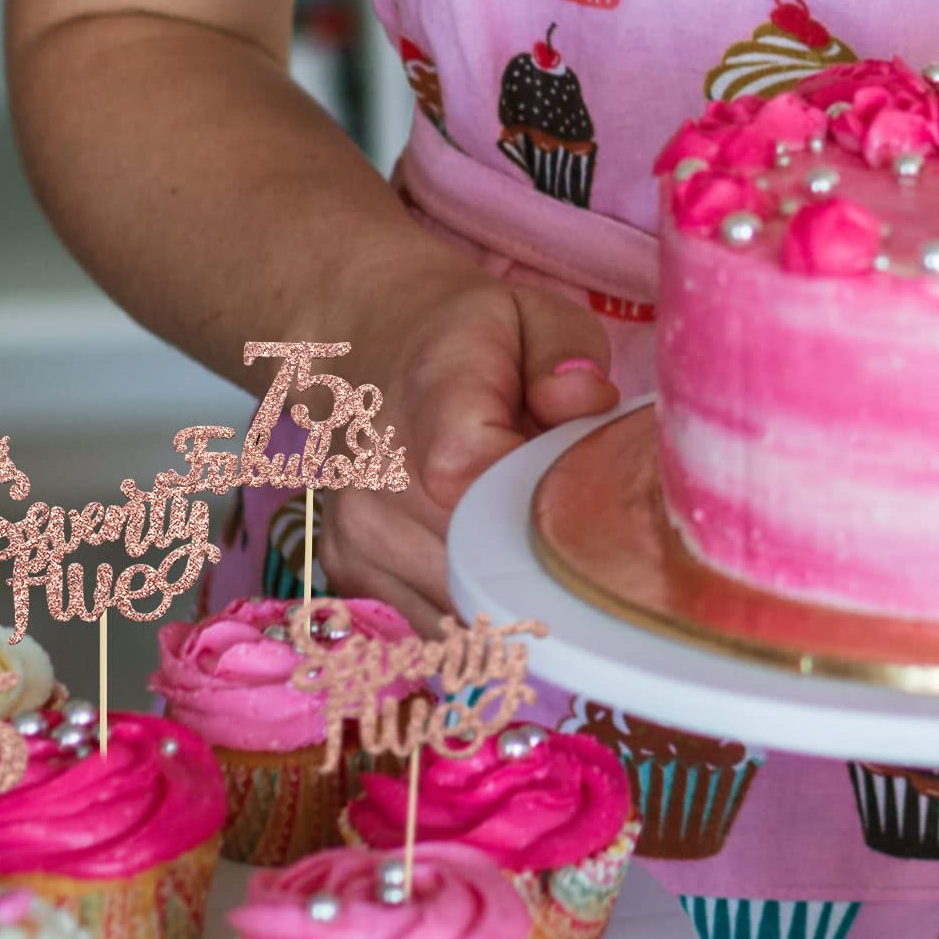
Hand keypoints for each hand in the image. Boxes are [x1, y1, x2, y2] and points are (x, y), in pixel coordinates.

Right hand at [316, 269, 621, 632]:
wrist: (363, 345)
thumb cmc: (466, 338)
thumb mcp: (531, 313)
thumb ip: (566, 352)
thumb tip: (585, 400)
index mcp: (433, 411)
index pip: (485, 488)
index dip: (550, 517)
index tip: (590, 513)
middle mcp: (380, 483)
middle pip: (482, 572)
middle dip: (542, 573)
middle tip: (579, 548)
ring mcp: (357, 535)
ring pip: (457, 614)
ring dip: (507, 604)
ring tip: (533, 558)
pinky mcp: (347, 570)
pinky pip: (427, 626)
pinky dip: (469, 616)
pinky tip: (491, 578)